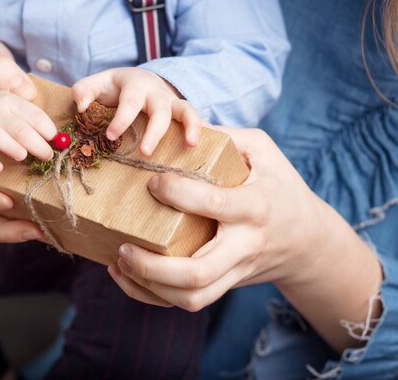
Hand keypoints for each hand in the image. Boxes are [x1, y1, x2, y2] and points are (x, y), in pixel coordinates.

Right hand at [0, 40, 56, 171]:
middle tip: (47, 155)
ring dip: (11, 146)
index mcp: (9, 102)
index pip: (33, 114)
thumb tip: (57, 138)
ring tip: (23, 156)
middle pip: (19, 127)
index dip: (48, 129)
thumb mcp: (9, 107)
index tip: (56, 142)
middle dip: (37, 143)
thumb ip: (30, 118)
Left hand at [72, 67, 201, 155]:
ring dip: (190, 126)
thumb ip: (83, 91)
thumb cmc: (116, 88)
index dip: (122, 119)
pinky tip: (202, 146)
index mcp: (135, 84)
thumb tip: (80, 106)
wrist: (140, 80)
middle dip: (154, 131)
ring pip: (185, 111)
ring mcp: (172, 102)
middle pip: (160, 110)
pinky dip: (202, 130)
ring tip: (190, 144)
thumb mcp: (97, 84)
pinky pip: (196, 119)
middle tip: (145, 152)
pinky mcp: (182, 112)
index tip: (111, 136)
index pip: (130, 102)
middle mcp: (157, 91)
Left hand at [108, 127, 343, 309]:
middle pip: (198, 272)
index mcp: (255, 206)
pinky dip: (154, 297)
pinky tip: (129, 278)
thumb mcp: (264, 151)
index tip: (152, 181)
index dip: (178, 193)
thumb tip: (179, 123)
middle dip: (152, 265)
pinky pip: (189, 303)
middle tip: (123, 245)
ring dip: (149, 287)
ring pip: (192, 297)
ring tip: (119, 263)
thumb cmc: (280, 187)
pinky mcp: (226, 285)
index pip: (213, 204)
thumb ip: (226, 135)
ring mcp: (235, 271)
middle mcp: (245, 246)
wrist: (308, 240)